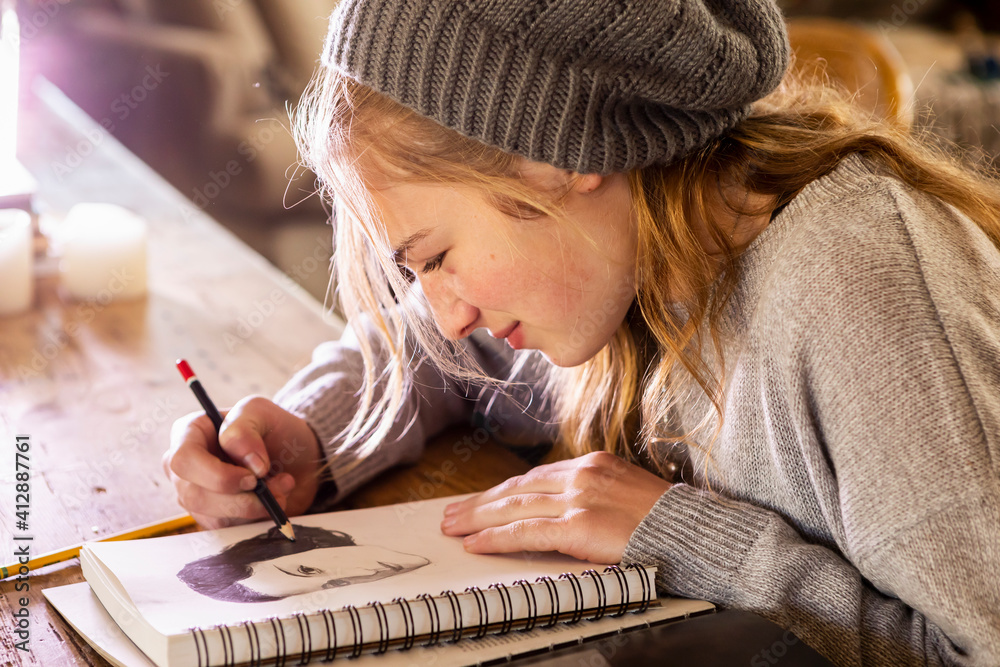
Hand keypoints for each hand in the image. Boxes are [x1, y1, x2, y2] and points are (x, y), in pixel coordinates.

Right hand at [163, 396, 321, 528]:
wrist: (298, 456)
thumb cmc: (274, 428)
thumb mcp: (261, 412)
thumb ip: (245, 429)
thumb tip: (248, 463)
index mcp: (189, 434)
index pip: (184, 460)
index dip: (217, 475)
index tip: (254, 477)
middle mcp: (186, 466)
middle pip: (195, 495)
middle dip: (240, 497)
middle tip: (273, 484)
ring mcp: (196, 493)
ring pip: (212, 516)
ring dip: (255, 507)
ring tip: (283, 486)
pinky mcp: (213, 515)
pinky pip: (228, 528)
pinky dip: (257, 517)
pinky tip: (276, 500)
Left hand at [440, 451, 670, 562]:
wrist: (693, 532)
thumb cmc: (665, 520)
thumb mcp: (626, 493)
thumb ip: (593, 494)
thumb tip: (561, 511)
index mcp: (592, 464)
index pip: (534, 478)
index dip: (502, 491)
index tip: (480, 500)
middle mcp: (581, 475)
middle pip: (517, 489)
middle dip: (480, 502)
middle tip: (451, 513)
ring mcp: (579, 499)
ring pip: (514, 507)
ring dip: (477, 519)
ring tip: (453, 527)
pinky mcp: (579, 526)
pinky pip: (526, 533)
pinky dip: (497, 538)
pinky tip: (477, 544)